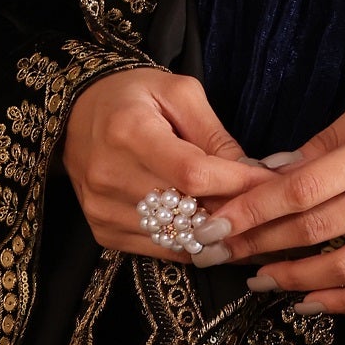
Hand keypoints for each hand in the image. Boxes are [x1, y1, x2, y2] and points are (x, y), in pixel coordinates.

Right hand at [61, 67, 266, 256]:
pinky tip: (209, 229)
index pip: (193, 173)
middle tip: (263, 208)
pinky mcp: (103, 231)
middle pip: (187, 211)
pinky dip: (191, 244)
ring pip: (178, 239)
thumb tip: (251, 174)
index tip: (268, 183)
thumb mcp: (179, 94)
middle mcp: (110, 175)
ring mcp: (103, 209)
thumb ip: (215, 135)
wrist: (76, 113)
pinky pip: (161, 250)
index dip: (237, 184)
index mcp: (129, 131)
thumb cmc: (133, 97)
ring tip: (241, 220)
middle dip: (233, 211)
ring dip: (215, 233)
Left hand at [191, 88, 344, 314]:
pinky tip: (308, 303)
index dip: (252, 211)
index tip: (213, 225)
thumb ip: (322, 145)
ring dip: (295, 278)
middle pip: (315, 229)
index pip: (300, 189)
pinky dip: (344, 301)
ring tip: (258, 279)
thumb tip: (269, 174)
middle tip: (219, 254)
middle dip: (259, 245)